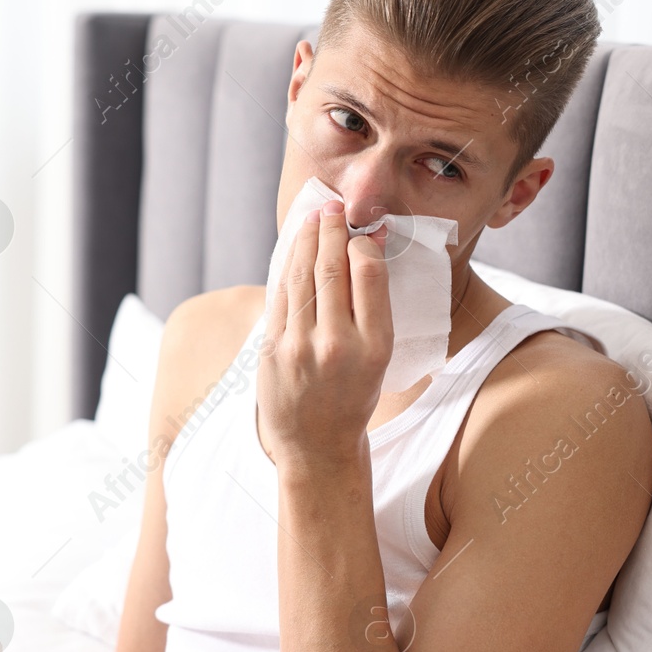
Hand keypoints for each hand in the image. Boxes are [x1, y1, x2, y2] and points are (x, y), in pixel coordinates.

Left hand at [259, 198, 390, 469]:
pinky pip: (280, 295)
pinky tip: (294, 249)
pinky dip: (287, 266)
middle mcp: (337, 345)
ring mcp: (299, 348)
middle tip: (332, 207)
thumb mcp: (380, 355)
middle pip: (331, 269)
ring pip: (301, 277)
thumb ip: (373, 304)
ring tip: (313, 218)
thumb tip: (367, 246)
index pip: (368, 276)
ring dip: (306, 241)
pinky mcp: (272, 350)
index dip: (362, 244)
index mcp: (374, 347)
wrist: (317, 445)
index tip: (360, 230)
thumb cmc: (354, 395)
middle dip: (330, 231)